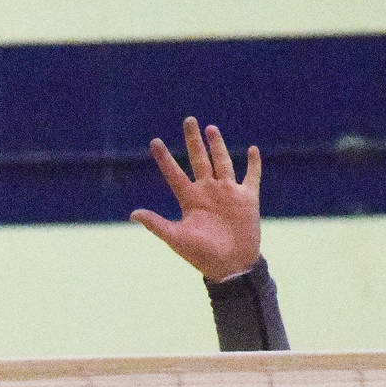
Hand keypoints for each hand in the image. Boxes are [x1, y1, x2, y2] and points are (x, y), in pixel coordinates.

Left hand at [131, 116, 261, 281]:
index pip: (174, 173)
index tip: (154, 142)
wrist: (230, 266)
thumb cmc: (201, 255)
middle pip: (199, 159)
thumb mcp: (176, 238)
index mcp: (190, 199)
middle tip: (188, 120)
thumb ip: (156, 224)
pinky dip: (253, 164)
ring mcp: (228, 193)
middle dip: (193, 141)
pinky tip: (252, 150)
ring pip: (222, 162)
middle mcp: (207, 192)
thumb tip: (133, 214)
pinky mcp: (247, 198)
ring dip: (217, 146)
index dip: (164, 158)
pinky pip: (251, 176)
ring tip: (210, 129)